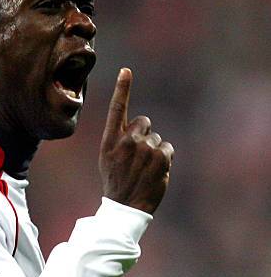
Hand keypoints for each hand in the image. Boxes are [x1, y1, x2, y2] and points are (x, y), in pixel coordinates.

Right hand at [98, 68, 173, 213]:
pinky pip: (168, 148)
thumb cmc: (117, 182)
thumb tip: (140, 126)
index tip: (126, 71)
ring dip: (154, 151)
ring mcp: (144, 148)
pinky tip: (155, 172)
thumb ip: (120, 139)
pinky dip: (165, 159)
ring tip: (144, 169)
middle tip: (138, 157)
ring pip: (157, 138)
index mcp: (109, 141)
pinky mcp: (160, 156)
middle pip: (144, 122)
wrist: (125, 205)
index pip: (117, 109)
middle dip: (145, 135)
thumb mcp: (108, 158)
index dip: (122, 89)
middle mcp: (126, 141)